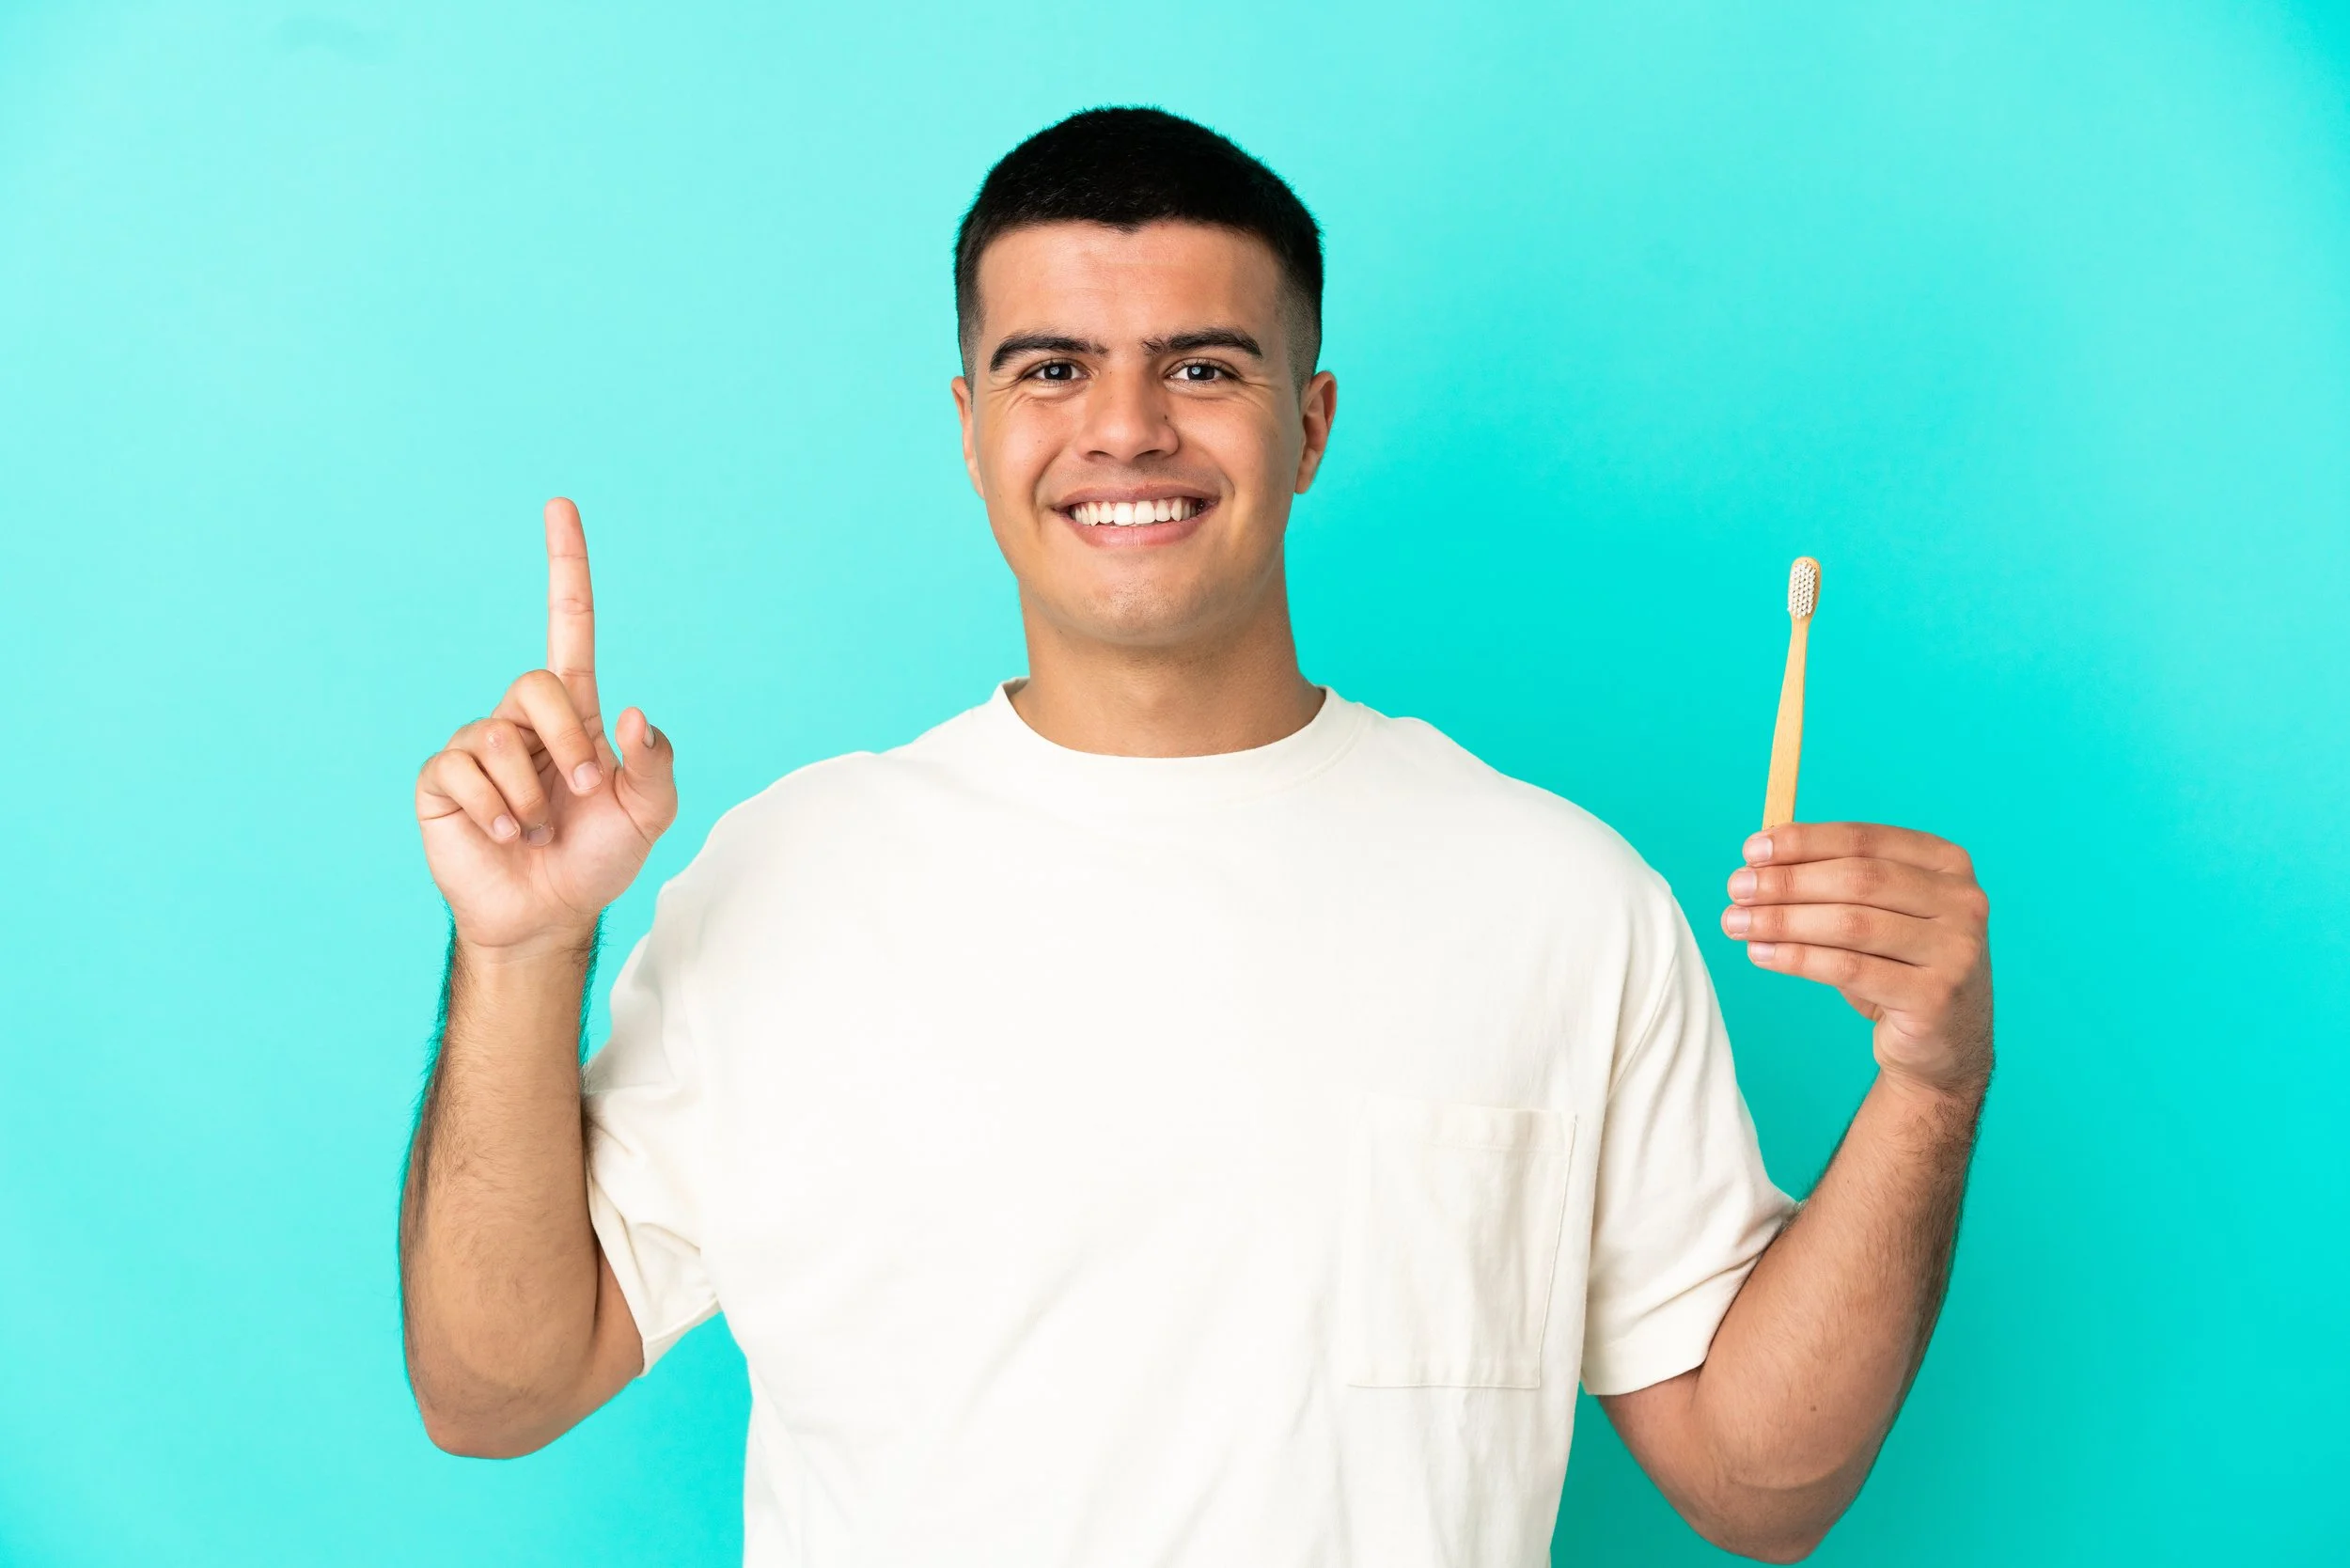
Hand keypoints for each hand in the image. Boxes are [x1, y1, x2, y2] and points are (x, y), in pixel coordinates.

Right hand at [414, 498, 677, 952]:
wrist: (549, 915)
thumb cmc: (598, 858)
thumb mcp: (650, 813)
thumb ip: (657, 762)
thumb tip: (633, 714)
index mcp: (574, 713)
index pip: (568, 624)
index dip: (565, 566)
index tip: (560, 506)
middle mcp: (522, 719)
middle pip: (537, 683)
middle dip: (567, 739)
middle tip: (580, 790)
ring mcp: (477, 747)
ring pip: (498, 736)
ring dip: (532, 793)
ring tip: (535, 827)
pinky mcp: (442, 780)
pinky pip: (463, 769)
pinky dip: (494, 809)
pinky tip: (502, 834)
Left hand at [1722, 822, 1991, 1096]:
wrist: (1941, 1045)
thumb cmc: (1896, 967)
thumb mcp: (1874, 913)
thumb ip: (1830, 882)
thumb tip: (1759, 859)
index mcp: (1947, 863)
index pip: (1865, 840)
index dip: (1804, 841)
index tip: (1750, 851)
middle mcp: (1962, 901)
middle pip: (1858, 879)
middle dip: (1788, 882)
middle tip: (1736, 888)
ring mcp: (1955, 950)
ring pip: (1851, 924)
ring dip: (1783, 920)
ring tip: (1736, 922)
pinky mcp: (1935, 997)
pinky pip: (1850, 969)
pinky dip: (1797, 958)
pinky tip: (1761, 954)